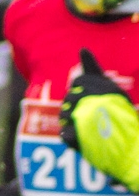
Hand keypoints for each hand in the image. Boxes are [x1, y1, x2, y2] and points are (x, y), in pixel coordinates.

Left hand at [60, 49, 138, 188]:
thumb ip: (93, 70)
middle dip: (73, 107)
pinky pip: (64, 134)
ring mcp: (92, 120)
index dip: (80, 91)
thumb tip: (82, 48)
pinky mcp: (81, 139)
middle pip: (69, 97)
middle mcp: (101, 101)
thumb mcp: (108, 89)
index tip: (92, 100)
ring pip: (64, 114)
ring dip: (70, 122)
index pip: (79, 81)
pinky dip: (70, 138)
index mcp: (108, 89)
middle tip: (90, 117)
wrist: (132, 147)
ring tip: (87, 128)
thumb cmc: (118, 115)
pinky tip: (82, 139)